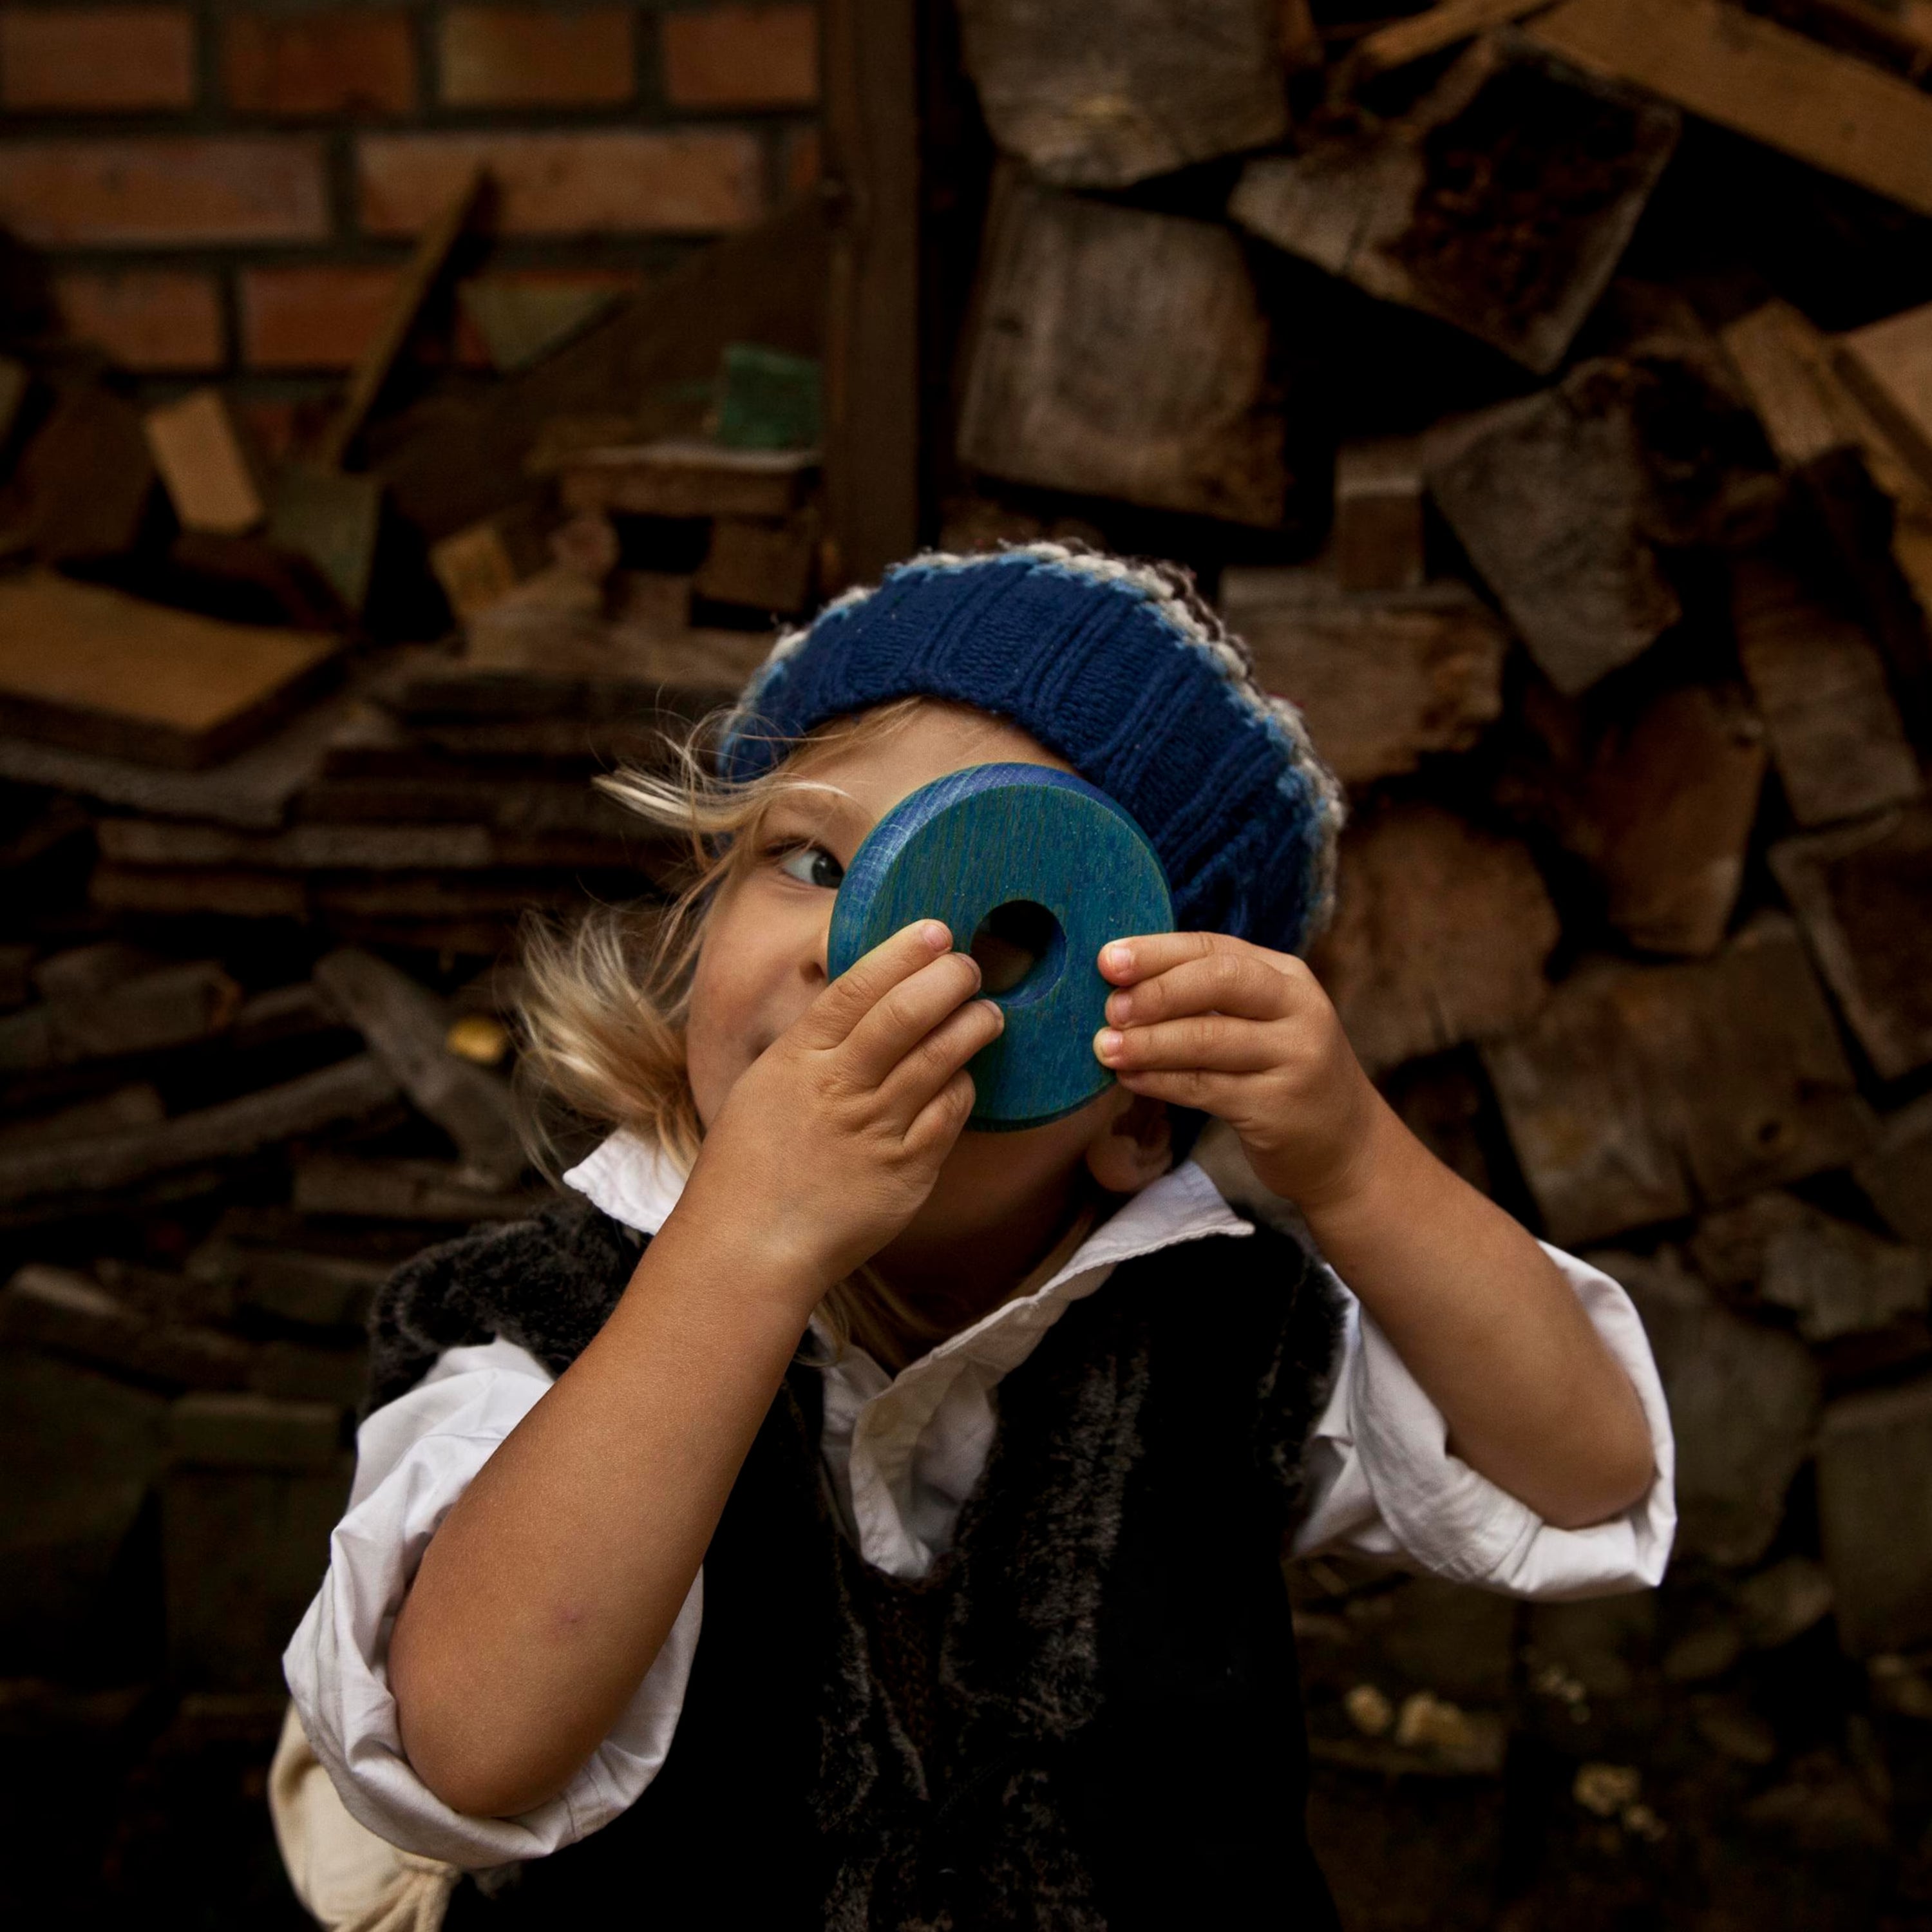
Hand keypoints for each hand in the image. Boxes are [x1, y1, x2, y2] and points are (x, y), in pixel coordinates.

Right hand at [678, 921, 1002, 1303]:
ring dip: (972, 1026)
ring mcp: (876, 1130)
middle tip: (970, 967)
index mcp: (798, 1058)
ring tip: (986, 1013)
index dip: (903, 953)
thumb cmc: (750, 1165)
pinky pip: (950, 1115)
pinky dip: (963, 1086)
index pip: (858, 986)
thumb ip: (815, 1043)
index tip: (936, 930)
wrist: (749, 1248)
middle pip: (906, 1015)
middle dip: (949, 980)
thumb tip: (865, 998)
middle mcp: (840, 1088)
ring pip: (940, 1059)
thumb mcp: (767, 1084)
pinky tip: (965, 1075)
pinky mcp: (907, 1172)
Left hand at [1094, 932, 1379, 1208]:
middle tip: (1110, 1008)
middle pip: (1220, 981)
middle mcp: (1298, 1009)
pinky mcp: (1279, 1108)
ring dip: (1149, 1041)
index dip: (1157, 952)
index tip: (1106, 960)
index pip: (1215, 949)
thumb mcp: (1261, 1023)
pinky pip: (1206, 1088)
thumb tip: (1119, 986)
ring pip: (1209, 1038)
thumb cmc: (1281, 1075)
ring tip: (1104, 1047)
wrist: (1345, 1147)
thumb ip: (1208, 999)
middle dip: (1157, 991)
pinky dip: (1161, 1081)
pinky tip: (1130, 1078)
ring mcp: (1294, 1058)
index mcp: (1286, 977)